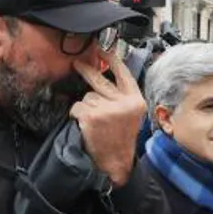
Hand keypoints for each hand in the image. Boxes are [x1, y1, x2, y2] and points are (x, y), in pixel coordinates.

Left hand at [70, 48, 146, 186]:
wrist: (116, 163)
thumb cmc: (121, 139)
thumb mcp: (131, 115)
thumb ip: (121, 96)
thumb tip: (104, 74)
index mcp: (135, 100)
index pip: (124, 73)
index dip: (112, 60)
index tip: (103, 50)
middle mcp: (124, 102)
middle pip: (100, 79)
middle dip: (86, 69)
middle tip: (77, 64)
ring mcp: (107, 109)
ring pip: (87, 96)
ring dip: (86, 106)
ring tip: (94, 121)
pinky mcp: (92, 116)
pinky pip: (77, 106)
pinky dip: (76, 115)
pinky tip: (85, 125)